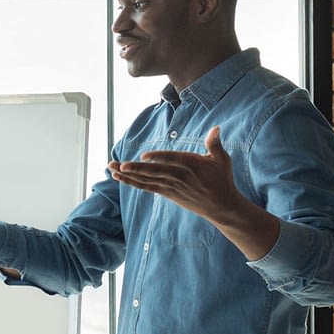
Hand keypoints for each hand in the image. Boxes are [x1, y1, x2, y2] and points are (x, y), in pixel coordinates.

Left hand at [108, 126, 248, 223]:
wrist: (221, 205)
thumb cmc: (221, 178)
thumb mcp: (221, 159)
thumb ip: (214, 144)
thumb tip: (215, 128)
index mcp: (191, 164)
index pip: (172, 160)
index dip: (158, 158)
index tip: (143, 156)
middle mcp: (178, 176)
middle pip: (154, 172)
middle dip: (135, 168)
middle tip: (119, 164)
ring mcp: (171, 186)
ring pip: (146, 180)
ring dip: (128, 175)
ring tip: (112, 169)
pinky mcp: (167, 193)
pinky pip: (146, 187)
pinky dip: (132, 182)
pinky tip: (119, 177)